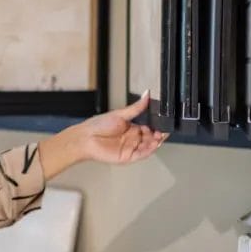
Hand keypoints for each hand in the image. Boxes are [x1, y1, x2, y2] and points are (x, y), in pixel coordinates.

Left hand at [38, 92, 166, 178]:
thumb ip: (136, 107)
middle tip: (164, 130)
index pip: (149, 127)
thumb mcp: (120, 114)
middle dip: (159, 134)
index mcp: (132, 127)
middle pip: (151, 137)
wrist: (85, 138)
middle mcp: (133, 138)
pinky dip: (149, 150)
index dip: (157, 126)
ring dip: (155, 142)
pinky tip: (153, 144)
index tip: (164, 122)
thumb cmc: (98, 125)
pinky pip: (142, 154)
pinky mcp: (128, 157)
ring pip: (148, 146)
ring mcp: (131, 148)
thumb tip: (147, 95)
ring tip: (160, 136)